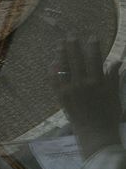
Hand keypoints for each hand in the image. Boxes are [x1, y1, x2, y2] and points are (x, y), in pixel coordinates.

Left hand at [52, 38, 121, 158]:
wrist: (95, 134)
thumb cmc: (109, 115)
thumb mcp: (114, 95)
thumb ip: (113, 77)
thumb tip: (117, 61)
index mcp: (98, 82)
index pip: (95, 59)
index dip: (93, 47)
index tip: (92, 36)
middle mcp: (83, 84)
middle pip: (77, 60)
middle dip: (74, 46)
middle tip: (71, 35)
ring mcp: (70, 90)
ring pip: (64, 68)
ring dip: (62, 54)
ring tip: (60, 44)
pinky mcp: (61, 98)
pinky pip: (54, 81)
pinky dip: (53, 71)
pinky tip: (52, 63)